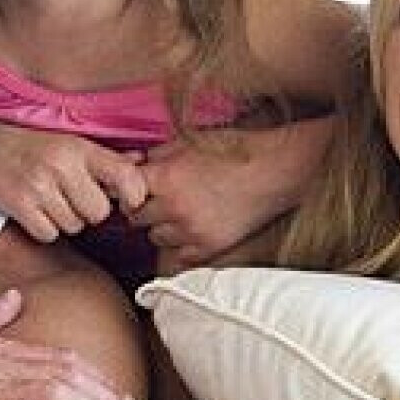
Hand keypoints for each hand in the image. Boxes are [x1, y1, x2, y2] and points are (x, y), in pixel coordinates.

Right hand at [0, 116, 146, 243]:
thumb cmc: (32, 139)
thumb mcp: (71, 138)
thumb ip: (106, 155)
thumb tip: (141, 163)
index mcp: (79, 147)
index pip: (125, 176)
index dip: (134, 194)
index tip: (129, 200)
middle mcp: (61, 167)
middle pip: (99, 212)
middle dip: (90, 208)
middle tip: (74, 195)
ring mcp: (38, 188)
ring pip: (74, 226)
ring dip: (67, 218)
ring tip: (52, 198)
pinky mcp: (18, 206)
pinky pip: (49, 234)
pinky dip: (46, 227)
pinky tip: (38, 209)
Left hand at [129, 120, 330, 268]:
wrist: (274, 170)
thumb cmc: (235, 150)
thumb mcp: (190, 142)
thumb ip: (157, 155)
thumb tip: (134, 165)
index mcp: (167, 177)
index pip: (125, 192)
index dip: (129, 189)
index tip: (136, 189)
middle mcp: (174, 207)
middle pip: (135, 218)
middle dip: (143, 208)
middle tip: (157, 201)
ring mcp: (191, 230)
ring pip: (155, 238)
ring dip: (161, 228)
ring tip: (179, 215)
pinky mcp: (209, 247)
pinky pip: (178, 258)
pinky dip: (180, 247)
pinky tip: (191, 232)